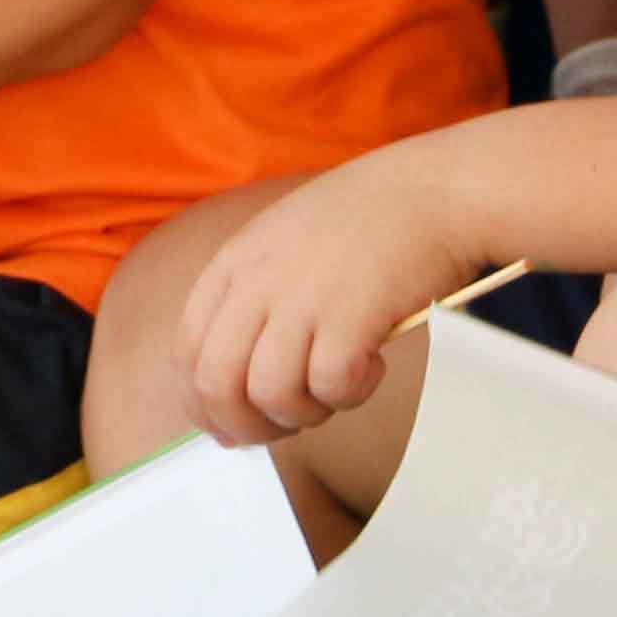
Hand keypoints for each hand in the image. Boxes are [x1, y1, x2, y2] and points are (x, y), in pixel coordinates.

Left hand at [175, 149, 481, 444]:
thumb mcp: (281, 245)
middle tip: (288, 425)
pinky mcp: (350, 314)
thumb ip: (250, 306)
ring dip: (304, 412)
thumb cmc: (365, 223)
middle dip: (247, 426)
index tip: (233, 428)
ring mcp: (302, 297)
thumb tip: (232, 400)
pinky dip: (351, 393)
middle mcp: (257, 281)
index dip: (204, 405)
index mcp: (234, 264)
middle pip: (216, 384)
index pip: (185, 354)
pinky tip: (372, 366)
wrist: (431, 188)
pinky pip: (330, 386)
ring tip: (337, 388)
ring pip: (269, 394)